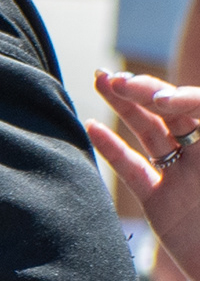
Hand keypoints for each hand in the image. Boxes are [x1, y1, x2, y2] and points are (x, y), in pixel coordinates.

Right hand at [91, 69, 199, 280]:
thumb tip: (177, 103)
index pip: (199, 106)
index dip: (179, 96)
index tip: (159, 98)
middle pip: (172, 113)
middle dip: (143, 92)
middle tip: (115, 78)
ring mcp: (182, 177)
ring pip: (150, 134)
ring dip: (125, 107)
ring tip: (101, 82)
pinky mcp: (159, 203)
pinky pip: (132, 170)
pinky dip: (111, 149)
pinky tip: (92, 127)